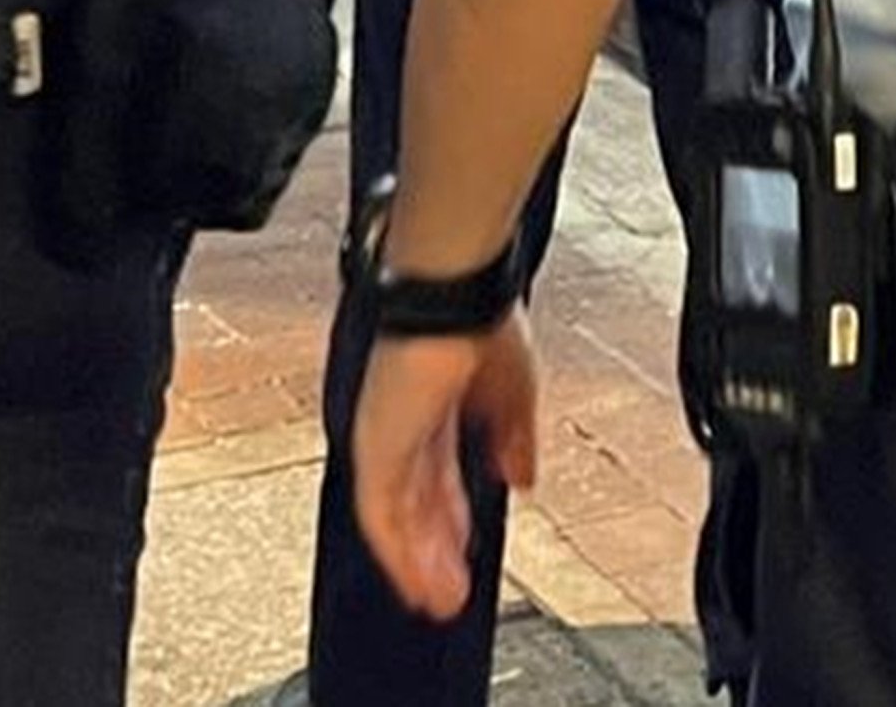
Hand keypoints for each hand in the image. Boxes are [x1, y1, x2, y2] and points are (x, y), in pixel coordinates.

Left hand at [348, 314, 542, 621]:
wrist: (454, 293)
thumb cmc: (480, 319)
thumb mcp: (515, 392)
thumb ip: (514, 439)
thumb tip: (521, 481)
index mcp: (434, 403)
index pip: (439, 472)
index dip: (453, 516)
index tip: (465, 549)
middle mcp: (404, 422)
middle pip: (418, 501)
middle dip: (436, 549)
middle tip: (449, 591)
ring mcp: (385, 435)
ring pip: (397, 516)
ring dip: (420, 563)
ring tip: (439, 602)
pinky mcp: (374, 446)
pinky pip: (380, 515)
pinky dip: (400, 553)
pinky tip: (418, 582)